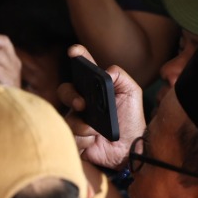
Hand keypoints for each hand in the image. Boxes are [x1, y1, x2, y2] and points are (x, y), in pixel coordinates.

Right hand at [57, 45, 146, 167]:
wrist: (130, 147)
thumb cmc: (130, 119)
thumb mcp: (132, 93)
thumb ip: (121, 77)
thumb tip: (106, 71)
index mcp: (94, 89)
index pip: (83, 69)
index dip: (78, 57)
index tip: (74, 50)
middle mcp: (81, 102)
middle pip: (65, 91)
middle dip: (71, 96)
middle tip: (82, 104)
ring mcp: (75, 119)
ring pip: (68, 118)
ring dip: (84, 126)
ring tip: (98, 131)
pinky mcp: (73, 137)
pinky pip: (71, 136)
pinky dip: (85, 139)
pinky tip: (95, 142)